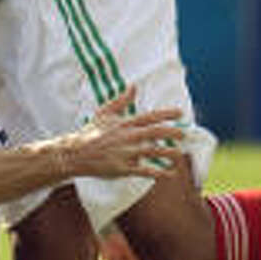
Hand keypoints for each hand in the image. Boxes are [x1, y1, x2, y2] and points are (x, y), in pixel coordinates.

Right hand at [58, 87, 183, 179]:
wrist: (76, 153)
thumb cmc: (90, 132)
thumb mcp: (104, 113)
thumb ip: (121, 100)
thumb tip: (133, 86)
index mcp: (125, 123)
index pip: (150, 117)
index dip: (166, 114)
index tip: (180, 113)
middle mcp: (128, 137)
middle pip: (156, 133)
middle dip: (173, 133)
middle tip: (184, 134)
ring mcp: (127, 153)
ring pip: (154, 152)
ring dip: (170, 153)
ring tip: (180, 155)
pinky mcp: (124, 168)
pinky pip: (147, 171)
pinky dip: (161, 173)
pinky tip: (171, 173)